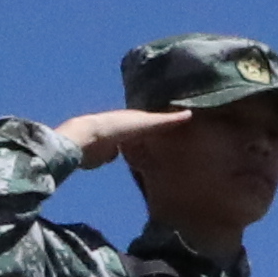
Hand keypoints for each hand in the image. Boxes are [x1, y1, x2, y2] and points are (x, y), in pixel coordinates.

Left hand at [40, 105, 178, 167]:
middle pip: (139, 129)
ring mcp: (112, 139)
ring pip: (129, 142)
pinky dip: (127, 157)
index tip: (175, 123)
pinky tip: (134, 163)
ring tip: (153, 151)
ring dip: (138, 145)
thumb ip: (166, 121)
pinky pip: (120, 154)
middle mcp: (122, 125)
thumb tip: (190, 113)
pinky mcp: (104, 154)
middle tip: (167, 139)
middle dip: (150, 133)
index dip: (162, 120)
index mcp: (132, 116)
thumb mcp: (146, 124)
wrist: (87, 140)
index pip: (150, 117)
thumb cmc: (117, 127)